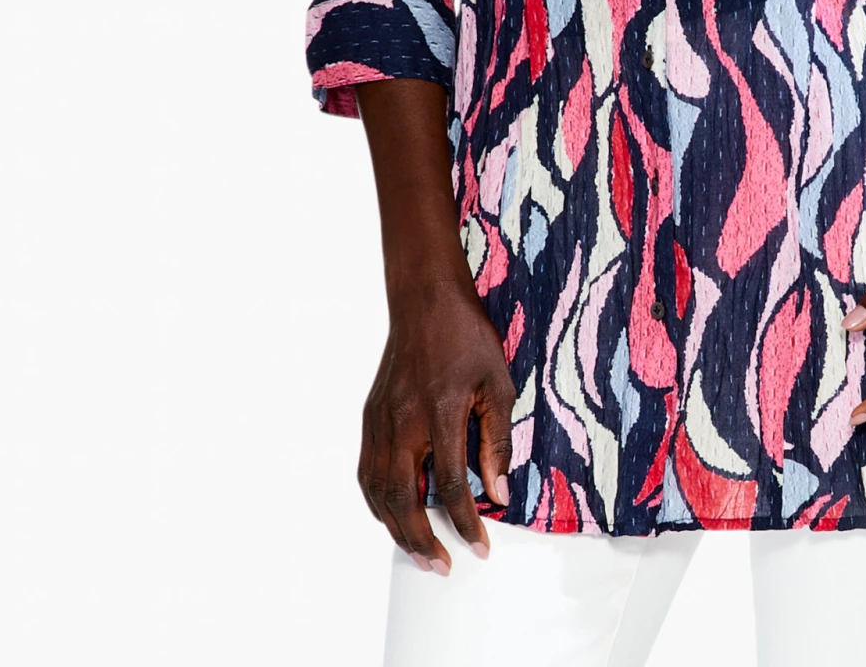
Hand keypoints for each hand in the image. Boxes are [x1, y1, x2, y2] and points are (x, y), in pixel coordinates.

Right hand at [359, 259, 515, 571]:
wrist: (425, 298)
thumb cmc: (467, 336)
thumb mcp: (497, 382)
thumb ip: (497, 439)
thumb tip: (499, 492)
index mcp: (441, 411)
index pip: (451, 485)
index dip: (466, 523)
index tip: (481, 549)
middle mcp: (404, 421)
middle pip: (405, 499)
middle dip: (423, 541)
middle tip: (442, 567)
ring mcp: (381, 419)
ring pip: (379, 491)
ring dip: (396, 529)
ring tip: (419, 553)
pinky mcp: (370, 416)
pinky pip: (367, 472)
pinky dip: (377, 502)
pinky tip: (393, 516)